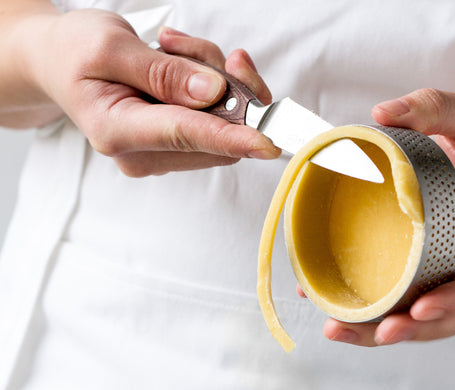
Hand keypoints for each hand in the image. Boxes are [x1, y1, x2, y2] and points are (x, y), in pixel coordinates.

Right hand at [27, 9, 278, 175]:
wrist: (58, 62)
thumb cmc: (75, 52)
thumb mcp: (111, 46)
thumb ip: (163, 72)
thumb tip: (214, 93)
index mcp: (116, 131)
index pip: (187, 136)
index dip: (232, 136)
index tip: (269, 142)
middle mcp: (142, 153)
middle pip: (218, 133)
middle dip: (224, 84)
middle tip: (187, 46)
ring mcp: (160, 152)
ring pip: (224, 123)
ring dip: (214, 78)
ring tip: (171, 48)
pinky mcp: (175, 144)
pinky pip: (217, 119)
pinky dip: (213, 86)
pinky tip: (182, 62)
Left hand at [315, 88, 454, 344]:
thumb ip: (433, 107)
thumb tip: (382, 113)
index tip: (420, 308)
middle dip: (415, 330)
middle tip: (374, 332)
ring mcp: (454, 264)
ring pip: (432, 318)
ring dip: (389, 331)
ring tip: (340, 328)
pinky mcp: (431, 264)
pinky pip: (410, 297)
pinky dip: (377, 309)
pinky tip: (334, 303)